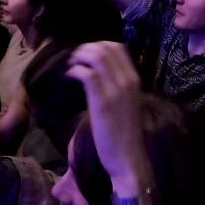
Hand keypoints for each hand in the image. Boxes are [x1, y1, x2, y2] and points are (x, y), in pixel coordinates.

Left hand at [66, 42, 150, 190]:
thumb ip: (117, 87)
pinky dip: (75, 70)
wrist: (128, 158)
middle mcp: (127, 80)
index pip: (118, 47)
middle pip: (106, 48)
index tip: (86, 53)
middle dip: (86, 48)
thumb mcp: (126, 104)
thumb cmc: (125, 135)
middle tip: (74, 57)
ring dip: (79, 56)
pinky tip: (69, 76)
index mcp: (135, 80)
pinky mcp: (102, 101)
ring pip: (97, 56)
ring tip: (70, 64)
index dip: (98, 45)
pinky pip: (87, 74)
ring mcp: (116, 90)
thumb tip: (99, 75)